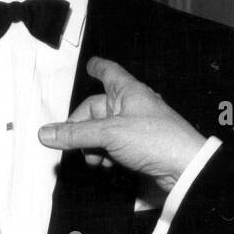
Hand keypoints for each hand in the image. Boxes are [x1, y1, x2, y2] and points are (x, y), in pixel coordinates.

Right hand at [38, 57, 206, 188]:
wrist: (185, 168)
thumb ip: (76, 134)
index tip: (91, 64)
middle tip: (69, 142)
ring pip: (103, 132)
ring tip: (93, 159)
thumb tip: (47, 133)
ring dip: (92, 146)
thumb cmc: (158, 140)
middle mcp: (132, 107)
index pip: (109, 73)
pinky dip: (106, 155)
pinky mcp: (140, 147)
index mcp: (128, 92)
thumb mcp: (110, 134)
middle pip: (96, 110)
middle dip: (82, 128)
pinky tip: (106, 165)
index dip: (99, 68)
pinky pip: (113, 147)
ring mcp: (136, 128)